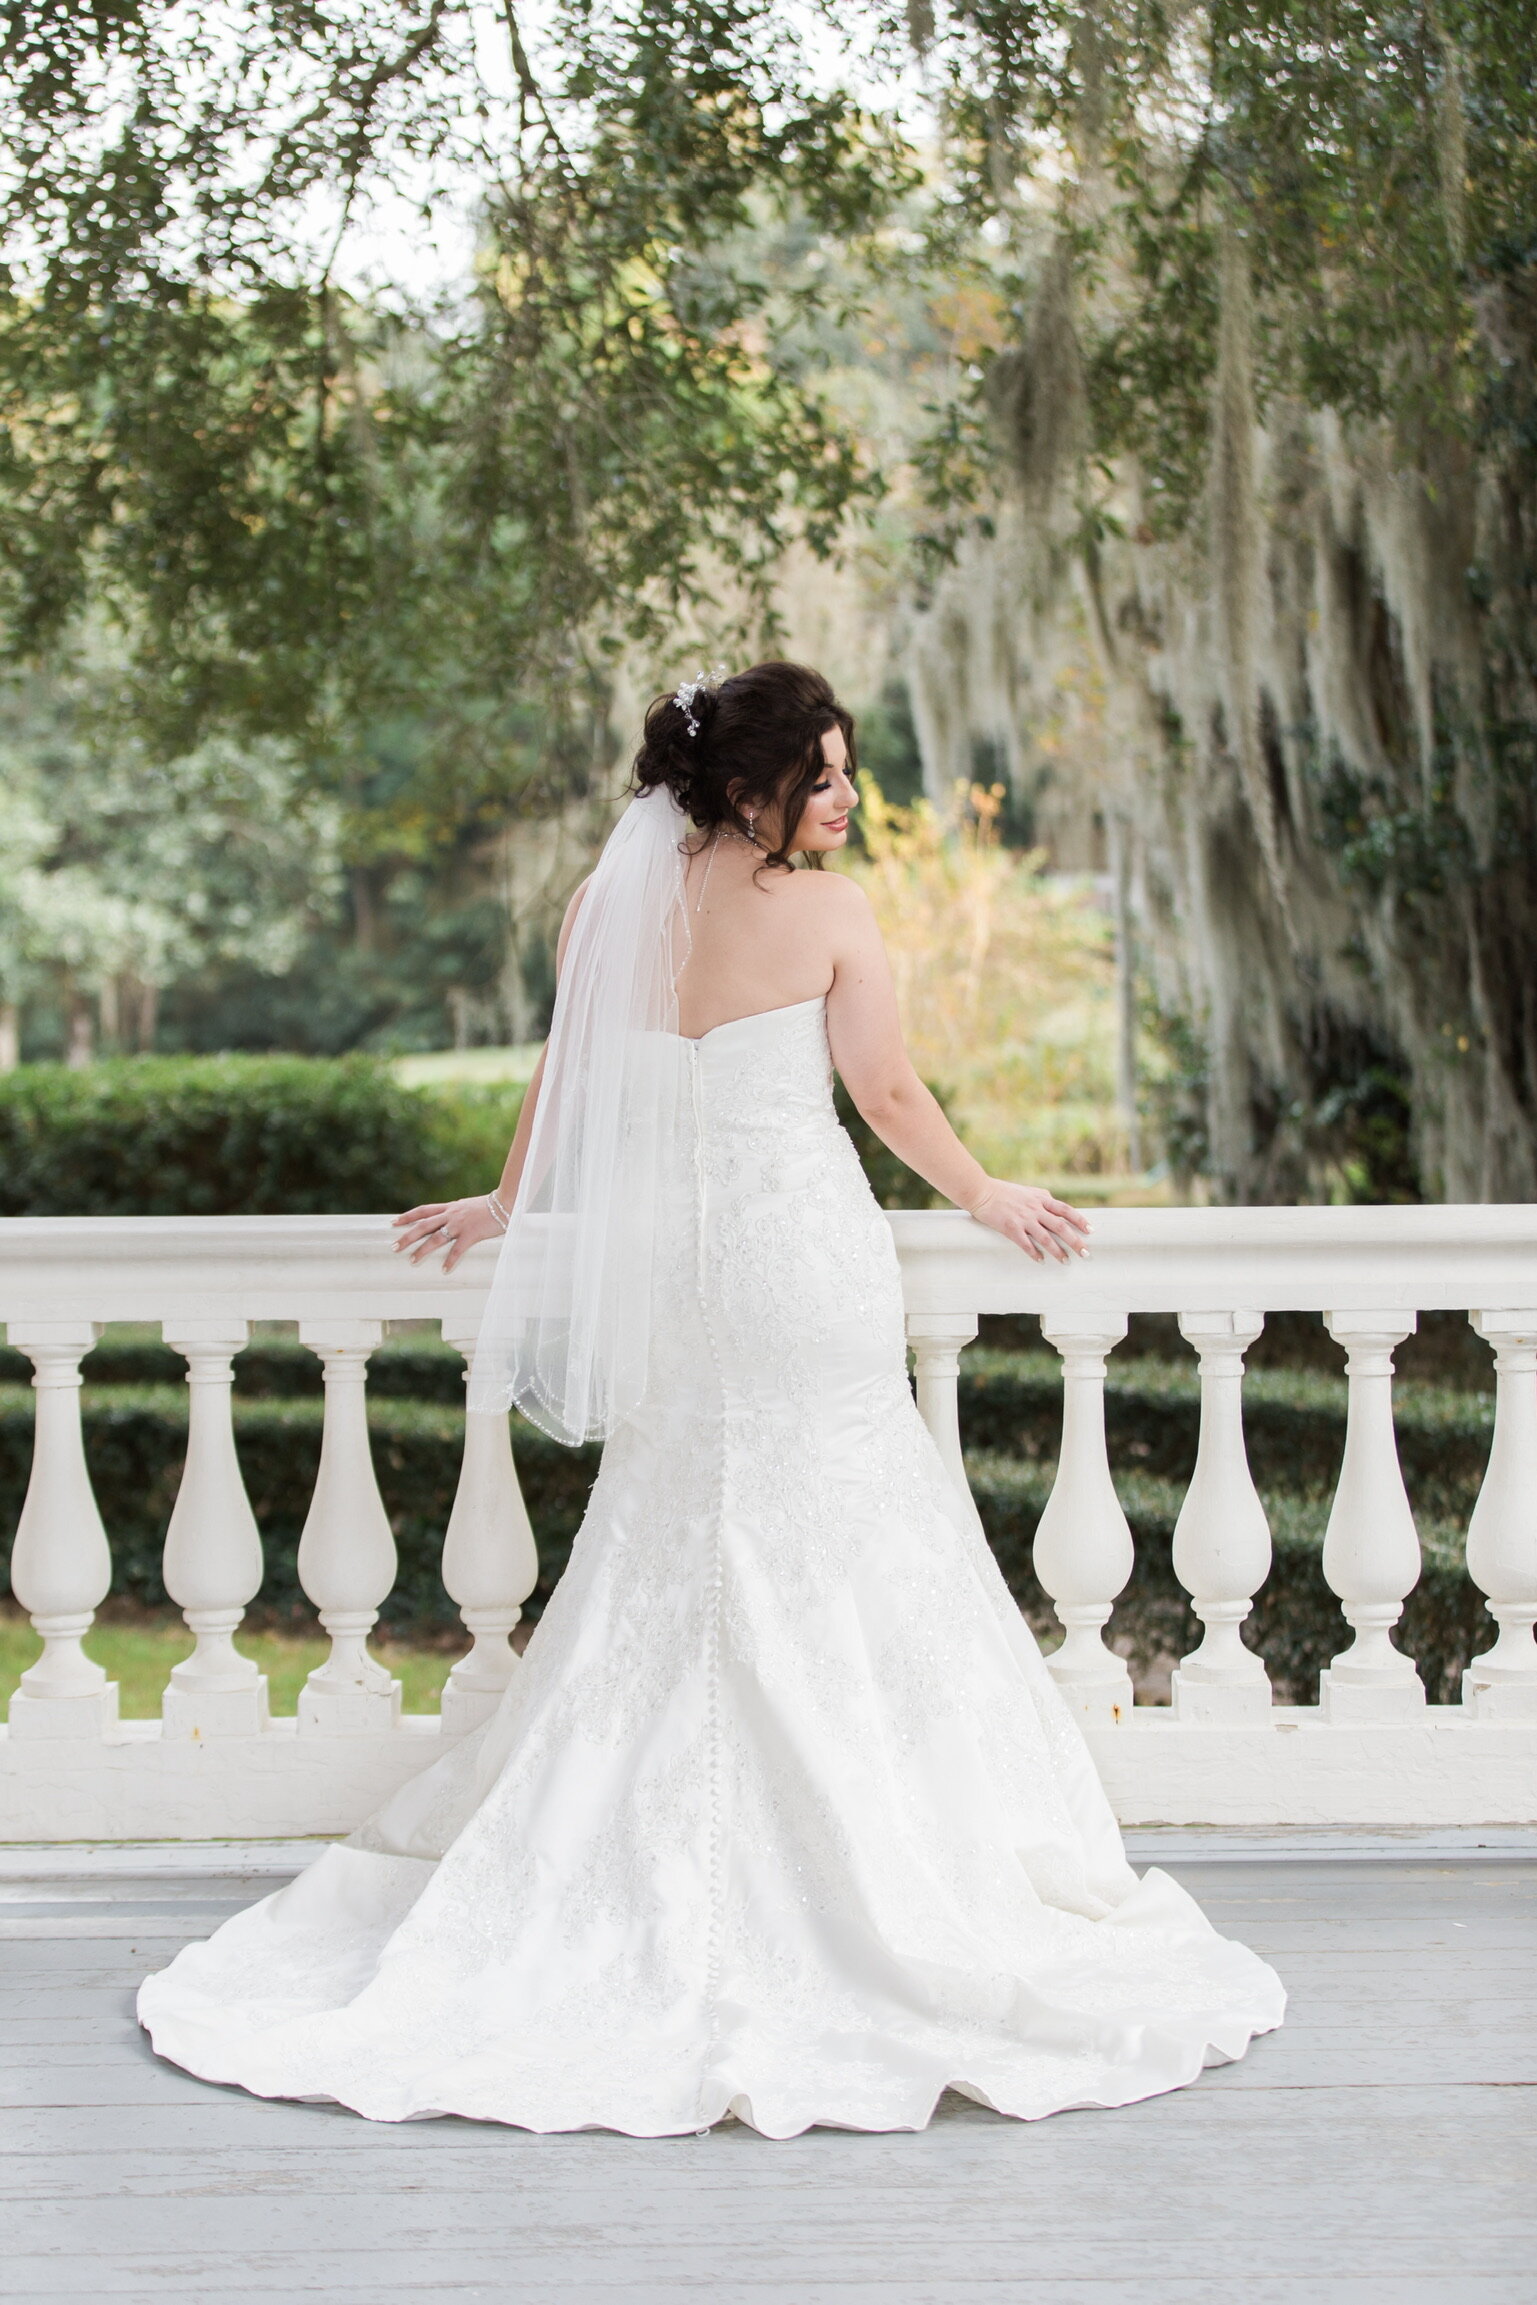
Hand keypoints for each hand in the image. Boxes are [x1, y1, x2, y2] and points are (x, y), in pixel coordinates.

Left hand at [393, 1195, 504, 1271]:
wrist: (505, 1202)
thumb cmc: (487, 1207)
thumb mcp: (466, 1206)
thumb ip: (454, 1212)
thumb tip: (444, 1219)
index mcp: (449, 1208)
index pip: (422, 1210)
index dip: (406, 1216)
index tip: (392, 1223)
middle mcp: (451, 1215)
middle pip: (423, 1225)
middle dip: (407, 1236)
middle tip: (394, 1247)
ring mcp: (460, 1224)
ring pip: (436, 1238)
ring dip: (422, 1250)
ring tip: (412, 1261)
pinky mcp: (471, 1234)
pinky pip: (458, 1249)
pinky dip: (450, 1260)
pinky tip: (444, 1270)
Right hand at [963, 1180, 1090, 1263]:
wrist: (981, 1192)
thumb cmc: (1003, 1191)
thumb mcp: (1027, 1190)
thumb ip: (1042, 1197)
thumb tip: (1054, 1202)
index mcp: (1040, 1199)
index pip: (1065, 1210)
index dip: (1079, 1220)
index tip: (1091, 1231)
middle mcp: (1035, 1209)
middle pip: (1060, 1227)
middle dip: (1075, 1241)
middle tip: (1085, 1253)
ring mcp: (1023, 1219)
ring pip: (1046, 1238)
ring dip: (1057, 1251)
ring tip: (1065, 1261)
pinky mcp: (1010, 1228)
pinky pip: (1026, 1244)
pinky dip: (1034, 1253)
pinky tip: (1041, 1261)